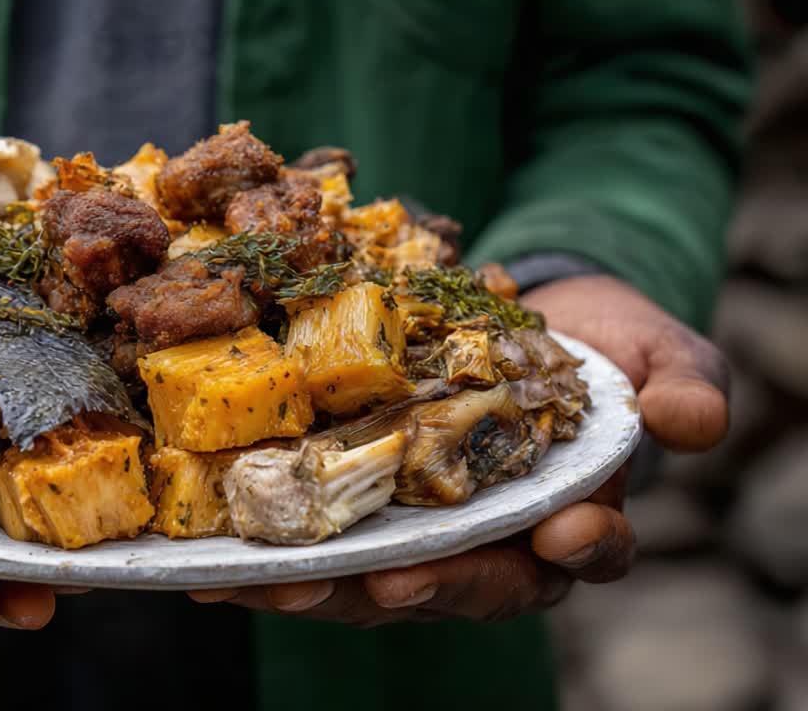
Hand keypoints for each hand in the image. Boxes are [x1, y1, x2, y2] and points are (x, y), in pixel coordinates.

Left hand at [190, 275, 728, 624]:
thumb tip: (689, 423)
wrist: (520, 317)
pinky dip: (267, 560)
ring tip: (269, 583)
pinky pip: (313, 546)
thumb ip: (680, 383)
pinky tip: (214, 568)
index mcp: (569, 518)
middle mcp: (488, 541)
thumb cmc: (595, 348)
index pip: (580, 554)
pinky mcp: (355, 506)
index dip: (574, 551)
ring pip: (370, 579)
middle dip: (417, 586)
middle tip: (378, 582)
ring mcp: (416, 529)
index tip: (559, 533)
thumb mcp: (654, 353)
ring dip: (321, 586)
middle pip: (458, 584)